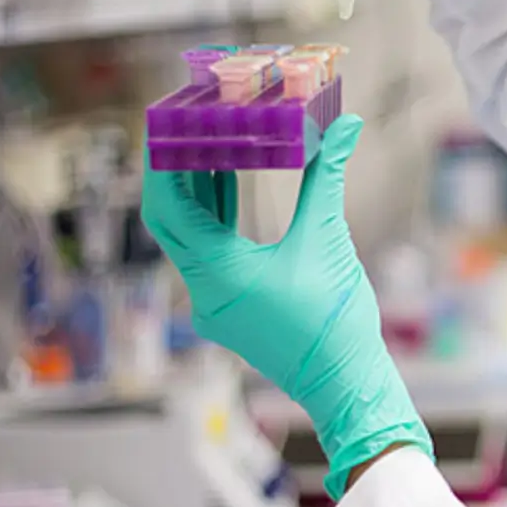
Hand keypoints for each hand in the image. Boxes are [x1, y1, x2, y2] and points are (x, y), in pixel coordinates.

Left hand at [142, 115, 431, 498]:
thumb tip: (345, 126)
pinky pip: (206, 253)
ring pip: (188, 236)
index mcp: (219, 274)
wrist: (344, 382)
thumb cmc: (335, 320)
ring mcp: (214, 303)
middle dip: (174, 171)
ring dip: (195, 191)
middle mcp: (204, 291)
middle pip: (172, 219)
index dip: (162, 163)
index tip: (165, 125)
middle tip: (182, 126)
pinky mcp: (229, 308)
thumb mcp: (328, 239)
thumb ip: (327, 177)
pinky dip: (213, 217)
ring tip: (204, 142)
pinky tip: (225, 184)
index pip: (169, 208)